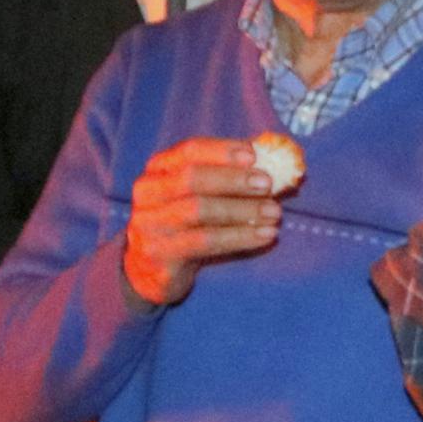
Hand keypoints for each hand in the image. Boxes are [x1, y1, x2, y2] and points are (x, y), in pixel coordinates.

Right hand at [120, 136, 286, 307]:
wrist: (150, 270)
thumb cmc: (185, 225)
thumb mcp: (199, 196)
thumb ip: (227, 175)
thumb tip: (272, 157)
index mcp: (158, 170)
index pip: (189, 151)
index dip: (222, 151)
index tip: (254, 155)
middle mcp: (148, 194)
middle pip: (192, 179)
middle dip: (234, 180)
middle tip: (268, 184)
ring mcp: (150, 225)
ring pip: (199, 210)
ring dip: (242, 210)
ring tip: (274, 213)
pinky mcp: (160, 254)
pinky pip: (204, 242)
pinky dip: (239, 237)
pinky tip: (264, 236)